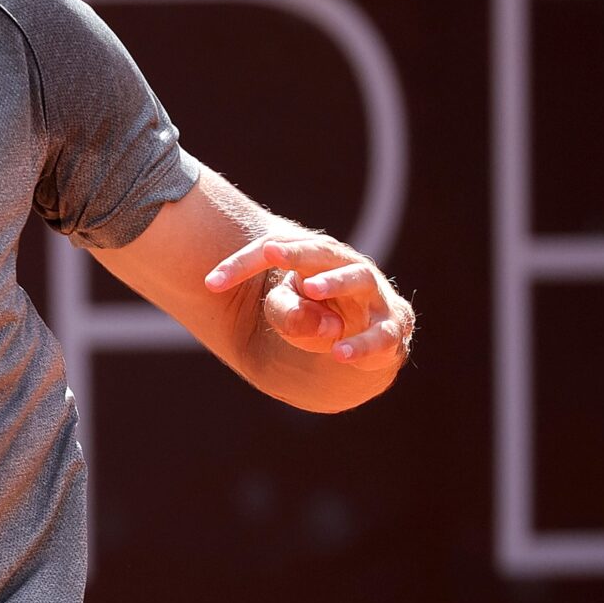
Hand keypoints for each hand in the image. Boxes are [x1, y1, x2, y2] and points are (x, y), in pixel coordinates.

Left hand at [203, 232, 409, 370]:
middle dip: (299, 252)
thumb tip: (315, 320)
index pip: (278, 249)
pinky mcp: (392, 331)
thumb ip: (285, 312)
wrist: (355, 348)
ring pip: (359, 281)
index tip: (211, 283)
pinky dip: (362, 344)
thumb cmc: (313, 316)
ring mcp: (374, 299)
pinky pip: (381, 336)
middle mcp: (348, 270)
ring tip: (312, 289)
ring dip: (335, 282)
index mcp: (316, 259)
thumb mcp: (284, 312)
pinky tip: (339, 353)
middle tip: (274, 253)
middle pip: (325, 252)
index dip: (244, 262)